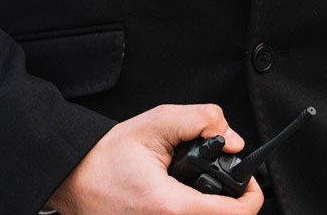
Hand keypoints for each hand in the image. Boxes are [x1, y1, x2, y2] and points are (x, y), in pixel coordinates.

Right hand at [45, 101, 264, 213]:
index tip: (250, 182)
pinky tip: (184, 196)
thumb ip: (200, 120)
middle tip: (222, 179)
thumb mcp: (156, 123)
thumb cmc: (107, 156)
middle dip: (231, 201)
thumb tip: (231, 138)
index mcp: (171, 207)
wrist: (75, 179)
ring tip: (199, 186)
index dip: (251, 196)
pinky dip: (195, 212)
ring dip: (212, 208)